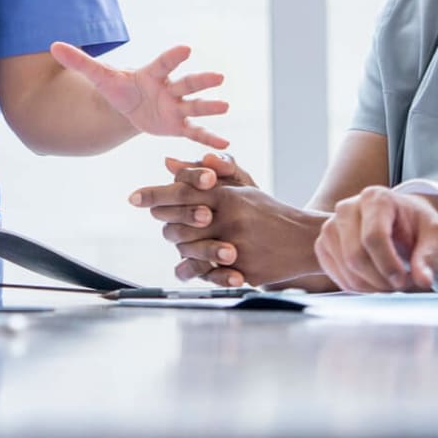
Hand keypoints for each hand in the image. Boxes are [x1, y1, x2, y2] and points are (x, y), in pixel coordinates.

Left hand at [51, 42, 229, 149]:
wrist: (128, 106)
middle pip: (186, 83)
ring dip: (210, 106)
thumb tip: (53, 45)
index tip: (186, 48)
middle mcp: (168, 89)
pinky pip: (195, 132)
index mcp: (152, 74)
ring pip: (195, 106)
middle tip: (218, 76)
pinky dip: (209, 137)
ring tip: (226, 105)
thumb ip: (79, 62)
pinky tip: (226, 141)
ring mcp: (176, 107)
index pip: (164, 63)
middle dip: (201, 81)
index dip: (173, 56)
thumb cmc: (118, 88)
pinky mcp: (178, 125)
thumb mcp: (99, 77)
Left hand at [129, 154, 321, 287]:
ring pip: (189, 250)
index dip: (154, 195)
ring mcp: (237, 248)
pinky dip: (195, 271)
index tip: (133, 197)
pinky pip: (207, 275)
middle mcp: (229, 220)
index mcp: (227, 196)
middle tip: (161, 221)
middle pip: (178, 224)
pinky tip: (189, 267)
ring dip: (181, 246)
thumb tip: (168, 162)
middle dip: (166, 223)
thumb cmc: (269, 211)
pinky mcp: (243, 271)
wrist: (305, 240)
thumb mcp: (242, 188)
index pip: (182, 192)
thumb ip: (205, 176)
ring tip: (179, 242)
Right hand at [314, 187, 437, 292]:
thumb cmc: (417, 225)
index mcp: (375, 198)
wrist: (399, 220)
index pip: (373, 237)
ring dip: (370, 286)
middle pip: (355, 255)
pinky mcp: (323, 243)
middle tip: (400, 286)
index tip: (404, 280)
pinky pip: (336, 274)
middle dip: (380, 280)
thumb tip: (423, 280)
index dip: (389, 265)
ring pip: (345, 268)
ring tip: (390, 283)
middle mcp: (347, 207)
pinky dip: (356, 286)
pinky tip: (373, 282)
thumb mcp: (434, 235)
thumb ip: (429, 256)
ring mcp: (331, 225)